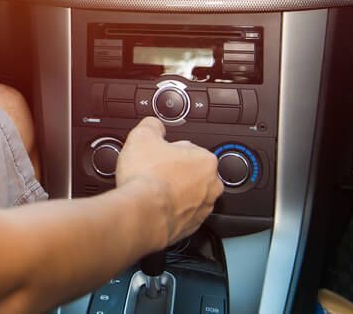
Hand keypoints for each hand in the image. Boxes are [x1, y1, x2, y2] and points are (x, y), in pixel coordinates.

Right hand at [115, 117, 222, 249]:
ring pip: (188, 194)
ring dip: (174, 191)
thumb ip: (152, 125)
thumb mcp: (142, 136)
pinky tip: (154, 205)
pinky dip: (170, 209)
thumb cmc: (146, 177)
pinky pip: (182, 214)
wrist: (142, 213)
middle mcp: (211, 186)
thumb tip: (154, 125)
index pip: (189, 148)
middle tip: (153, 171)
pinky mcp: (191, 227)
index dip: (170, 150)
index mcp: (205, 160)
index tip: (158, 154)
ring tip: (151, 189)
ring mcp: (202, 209)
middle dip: (175, 171)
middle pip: (191, 172)